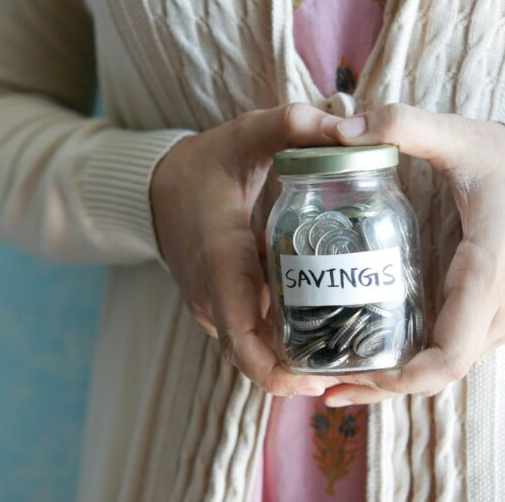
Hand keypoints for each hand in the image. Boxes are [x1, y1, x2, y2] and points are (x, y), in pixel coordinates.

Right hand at [151, 103, 343, 396]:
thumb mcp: (246, 135)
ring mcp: (211, 306)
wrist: (154, 186)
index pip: (243, 338)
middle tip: (349, 367)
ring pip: (253, 349)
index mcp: (220, 261)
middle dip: (298, 373)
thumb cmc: (204, 164)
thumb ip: (292, 125)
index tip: (318, 379)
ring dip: (292, 358)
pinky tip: (322, 327)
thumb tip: (349, 128)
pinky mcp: (216, 307)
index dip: (277, 371)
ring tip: (346, 350)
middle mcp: (212, 295)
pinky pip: (248, 335)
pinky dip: (279, 341)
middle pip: (253, 357)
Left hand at [319, 103, 504, 404]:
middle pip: (442, 369)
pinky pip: (462, 349)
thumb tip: (341, 127)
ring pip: (452, 365)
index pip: (450, 353)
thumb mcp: (460, 136)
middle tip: (325, 386)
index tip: (353, 377)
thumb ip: (404, 126)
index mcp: (490, 269)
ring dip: (401, 375)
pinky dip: (423, 359)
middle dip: (385, 383)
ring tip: (341, 372)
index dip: (403, 378)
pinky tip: (382, 353)